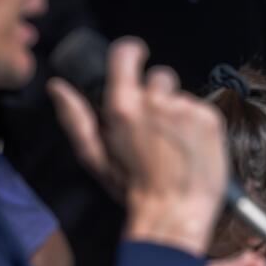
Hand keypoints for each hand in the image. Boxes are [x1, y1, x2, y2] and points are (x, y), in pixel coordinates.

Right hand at [49, 38, 227, 256]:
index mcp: (122, 106)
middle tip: (157, 130)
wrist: (175, 213)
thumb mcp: (96, 158)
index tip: (137, 58)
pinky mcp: (208, 118)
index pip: (126, 53)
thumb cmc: (133, 190)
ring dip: (178, 114)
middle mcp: (154, 101)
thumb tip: (57, 88)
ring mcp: (184, 108)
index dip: (132, 52)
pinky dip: (198, 126)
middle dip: (158, 97)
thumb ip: (75, 120)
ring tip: (175, 145)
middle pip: (159, 77)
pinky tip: (191, 149)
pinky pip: (201, 110)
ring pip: (181, 97)